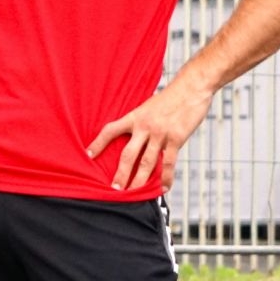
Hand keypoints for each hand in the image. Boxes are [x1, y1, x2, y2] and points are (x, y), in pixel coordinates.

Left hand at [85, 82, 214, 193]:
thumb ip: (142, 121)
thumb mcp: (150, 106)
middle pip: (128, 154)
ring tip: (134, 194)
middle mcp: (145, 126)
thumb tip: (136, 136)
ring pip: (146, 162)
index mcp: (135, 116)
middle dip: (120, 173)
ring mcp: (160, 133)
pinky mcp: (176, 138)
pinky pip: (168, 163)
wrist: (192, 86)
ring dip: (139, 181)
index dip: (98, 143)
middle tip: (114, 188)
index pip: (111, 130)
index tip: (87, 155)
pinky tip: (163, 188)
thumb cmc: (172, 96)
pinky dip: (166, 178)